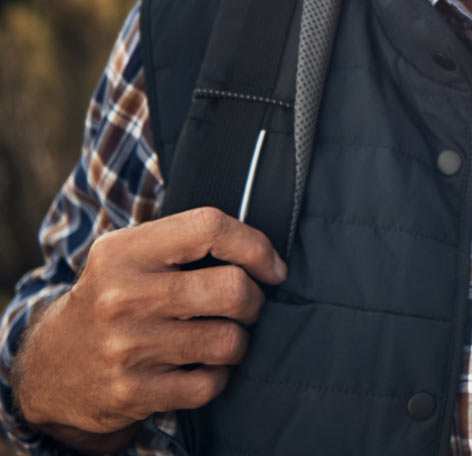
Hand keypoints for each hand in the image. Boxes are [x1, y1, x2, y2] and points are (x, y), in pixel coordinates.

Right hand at [13, 207, 285, 447]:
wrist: (50, 366)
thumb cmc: (112, 297)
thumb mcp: (130, 253)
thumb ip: (185, 239)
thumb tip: (264, 249)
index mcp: (124, 251)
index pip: (210, 228)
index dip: (255, 244)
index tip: (272, 266)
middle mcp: (123, 297)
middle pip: (232, 288)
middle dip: (255, 299)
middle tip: (248, 304)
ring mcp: (127, 348)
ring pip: (228, 340)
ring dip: (240, 340)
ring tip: (226, 334)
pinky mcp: (132, 393)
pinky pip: (209, 384)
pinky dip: (220, 376)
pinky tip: (206, 366)